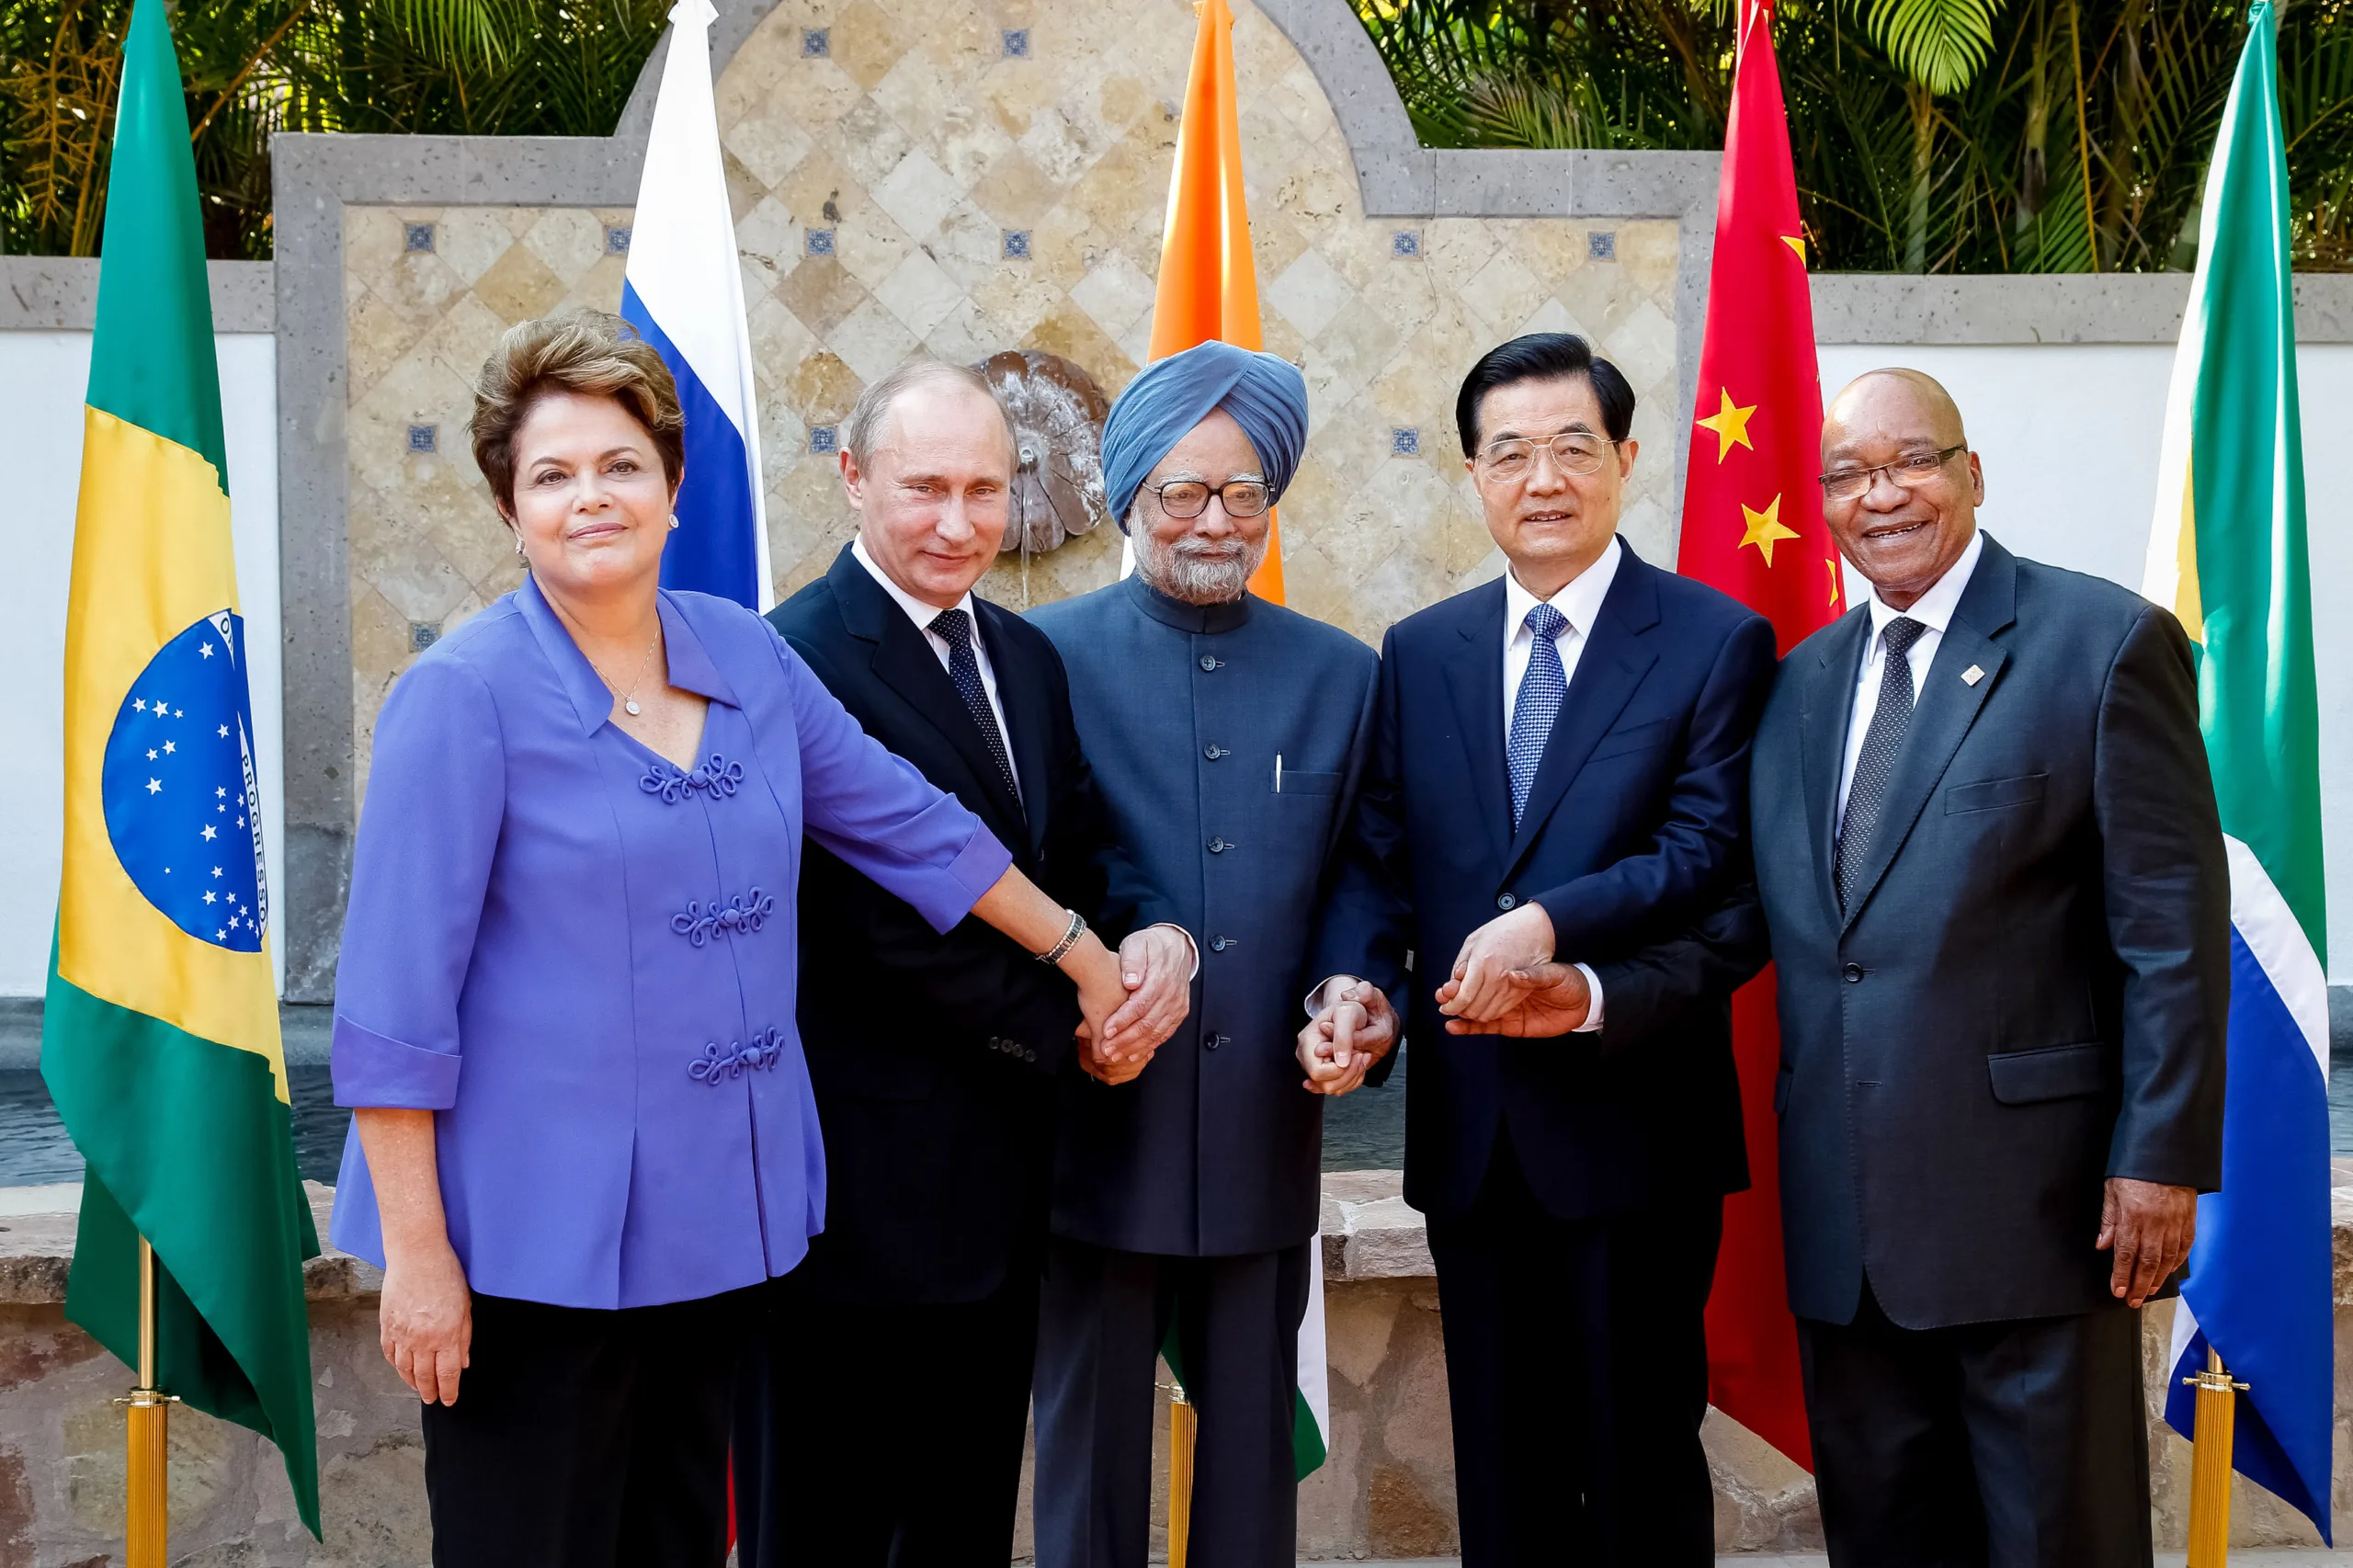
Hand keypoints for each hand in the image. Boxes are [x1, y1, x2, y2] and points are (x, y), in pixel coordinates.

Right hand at [378, 1239, 471, 1404]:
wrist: (417, 1255)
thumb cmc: (446, 1275)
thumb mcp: (466, 1306)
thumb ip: (464, 1338)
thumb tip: (463, 1363)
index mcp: (447, 1335)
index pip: (448, 1374)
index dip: (448, 1391)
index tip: (449, 1400)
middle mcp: (423, 1340)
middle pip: (424, 1376)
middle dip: (430, 1391)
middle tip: (432, 1399)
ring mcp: (402, 1334)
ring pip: (404, 1369)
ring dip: (411, 1382)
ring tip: (418, 1388)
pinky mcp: (387, 1326)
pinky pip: (390, 1353)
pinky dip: (395, 1365)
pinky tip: (401, 1368)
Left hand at [1103, 926, 1191, 1054]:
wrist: (1176, 944)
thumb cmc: (1151, 945)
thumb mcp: (1137, 943)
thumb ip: (1132, 960)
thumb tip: (1131, 981)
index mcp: (1160, 979)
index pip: (1140, 1005)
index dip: (1122, 1020)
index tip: (1106, 1030)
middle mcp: (1171, 995)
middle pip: (1147, 1024)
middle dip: (1125, 1040)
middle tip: (1106, 1049)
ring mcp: (1177, 1005)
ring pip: (1156, 1033)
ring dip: (1135, 1047)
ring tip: (1115, 1055)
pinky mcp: (1179, 1012)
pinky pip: (1165, 1033)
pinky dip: (1150, 1046)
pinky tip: (1134, 1054)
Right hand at [1297, 981, 1394, 1095]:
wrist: (1350, 1011)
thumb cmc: (1348, 1009)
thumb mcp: (1347, 1013)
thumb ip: (1343, 1036)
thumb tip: (1341, 1063)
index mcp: (1307, 1041)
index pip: (1318, 1072)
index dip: (1339, 1069)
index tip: (1357, 1053)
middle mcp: (1307, 1056)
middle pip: (1325, 1085)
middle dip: (1350, 1074)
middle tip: (1363, 1055)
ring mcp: (1314, 1066)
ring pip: (1333, 1089)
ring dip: (1353, 1076)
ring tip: (1362, 1056)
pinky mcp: (1324, 1072)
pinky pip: (1338, 1087)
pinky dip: (1352, 1079)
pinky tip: (1358, 1063)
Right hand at [1438, 960, 1589, 1036]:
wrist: (1585, 1003)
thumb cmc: (1569, 982)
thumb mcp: (1554, 974)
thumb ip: (1534, 976)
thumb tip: (1514, 976)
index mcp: (1512, 973)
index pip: (1484, 973)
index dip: (1468, 975)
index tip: (1456, 975)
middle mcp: (1504, 989)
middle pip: (1474, 991)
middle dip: (1456, 993)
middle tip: (1444, 993)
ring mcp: (1504, 1007)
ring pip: (1474, 1009)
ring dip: (1458, 1010)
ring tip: (1444, 1009)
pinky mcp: (1508, 1024)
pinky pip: (1484, 1027)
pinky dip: (1468, 1028)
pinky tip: (1454, 1026)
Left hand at [1439, 902, 1556, 1022]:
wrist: (1537, 927)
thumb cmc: (1504, 930)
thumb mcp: (1474, 940)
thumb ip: (1461, 964)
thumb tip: (1452, 985)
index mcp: (1483, 962)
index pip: (1463, 996)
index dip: (1451, 1006)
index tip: (1445, 1007)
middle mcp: (1498, 977)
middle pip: (1473, 1009)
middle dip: (1460, 1011)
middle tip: (1454, 1006)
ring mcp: (1512, 986)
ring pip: (1487, 1014)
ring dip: (1474, 1014)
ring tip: (1468, 1005)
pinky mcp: (1522, 992)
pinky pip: (1501, 1011)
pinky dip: (1489, 1012)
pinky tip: (1483, 1003)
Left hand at [2097, 1177, 2197, 1307]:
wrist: (2167, 1153)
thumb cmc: (2135, 1170)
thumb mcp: (2112, 1190)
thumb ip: (2109, 1219)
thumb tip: (2103, 1244)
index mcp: (2133, 1216)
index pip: (2125, 1254)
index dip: (2121, 1275)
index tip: (2117, 1291)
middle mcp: (2155, 1223)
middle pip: (2147, 1262)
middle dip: (2138, 1285)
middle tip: (2132, 1300)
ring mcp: (2175, 1223)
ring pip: (2167, 1259)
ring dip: (2157, 1279)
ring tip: (2147, 1291)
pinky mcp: (2189, 1220)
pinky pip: (2184, 1248)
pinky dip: (2176, 1263)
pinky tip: (2168, 1272)